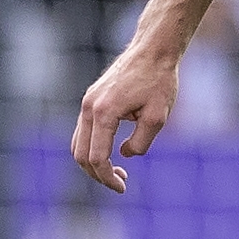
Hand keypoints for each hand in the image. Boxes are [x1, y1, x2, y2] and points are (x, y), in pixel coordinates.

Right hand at [71, 46, 178, 193]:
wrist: (152, 51)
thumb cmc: (159, 82)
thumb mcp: (158, 117)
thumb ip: (140, 143)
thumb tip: (124, 155)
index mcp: (104, 113)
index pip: (97, 158)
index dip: (108, 178)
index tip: (123, 188)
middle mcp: (89, 108)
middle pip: (80, 155)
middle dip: (98, 175)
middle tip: (121, 184)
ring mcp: (87, 102)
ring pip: (78, 144)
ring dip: (93, 163)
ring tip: (118, 171)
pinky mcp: (91, 99)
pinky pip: (83, 131)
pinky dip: (93, 147)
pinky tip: (113, 152)